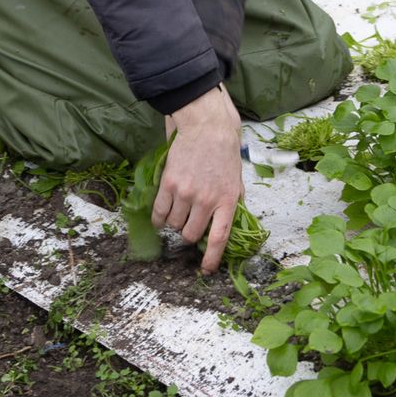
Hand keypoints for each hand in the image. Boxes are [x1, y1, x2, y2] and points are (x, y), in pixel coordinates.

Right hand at [155, 85, 243, 273]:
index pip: (220, 238)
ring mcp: (186, 194)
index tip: (206, 269)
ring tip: (177, 213)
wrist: (206, 127)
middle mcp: (206, 201)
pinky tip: (161, 217)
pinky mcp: (169, 185)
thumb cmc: (224, 151)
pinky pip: (159, 213)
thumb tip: (233, 220)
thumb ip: (234, 201)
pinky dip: (159, 219)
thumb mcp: (237, 179)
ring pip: (175, 225)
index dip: (212, 258)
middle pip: (192, 235)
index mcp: (227, 201)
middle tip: (189, 226)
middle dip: (189, 236)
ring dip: (175, 224)